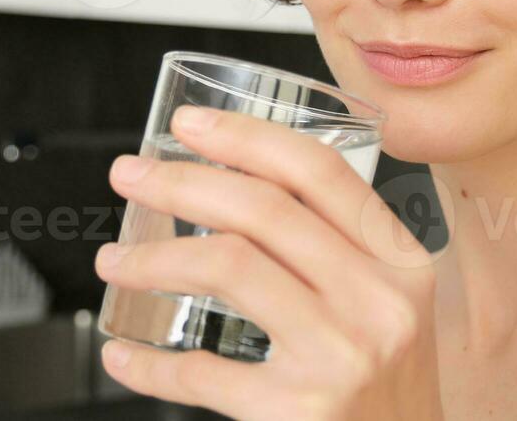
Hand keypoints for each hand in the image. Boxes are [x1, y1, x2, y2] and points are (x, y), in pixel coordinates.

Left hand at [97, 104, 441, 420]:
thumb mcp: (390, 309)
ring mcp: (340, 356)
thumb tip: (234, 192)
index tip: (189, 124)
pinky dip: (151, 364)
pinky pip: (203, 372)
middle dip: (180, 181)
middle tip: (131, 176)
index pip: (320, 171)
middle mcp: (377, 302)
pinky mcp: (299, 411)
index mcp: (400, 263)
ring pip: (227, 268)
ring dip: (153, 259)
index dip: (246, 136)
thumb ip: (339, 253)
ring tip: (116, 260)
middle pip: (262, 209)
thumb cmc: (387, 391)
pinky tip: (125, 355)